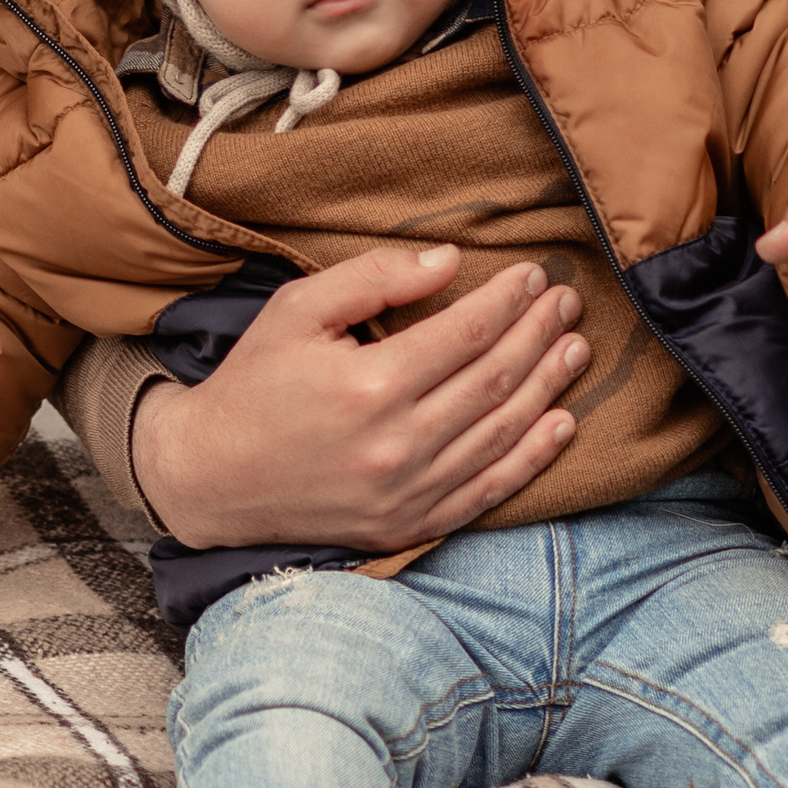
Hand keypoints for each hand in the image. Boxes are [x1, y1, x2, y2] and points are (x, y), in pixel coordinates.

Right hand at [130, 244, 585, 548]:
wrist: (211, 478)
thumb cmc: (256, 382)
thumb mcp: (298, 310)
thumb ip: (374, 279)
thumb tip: (448, 260)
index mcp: (369, 385)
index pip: (467, 334)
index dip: (509, 300)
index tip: (534, 274)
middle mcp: (395, 445)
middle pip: (494, 380)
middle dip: (539, 334)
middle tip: (568, 300)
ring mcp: (405, 493)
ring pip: (500, 433)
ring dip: (547, 387)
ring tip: (576, 348)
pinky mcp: (408, 526)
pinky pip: (486, 492)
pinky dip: (530, 458)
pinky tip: (560, 425)